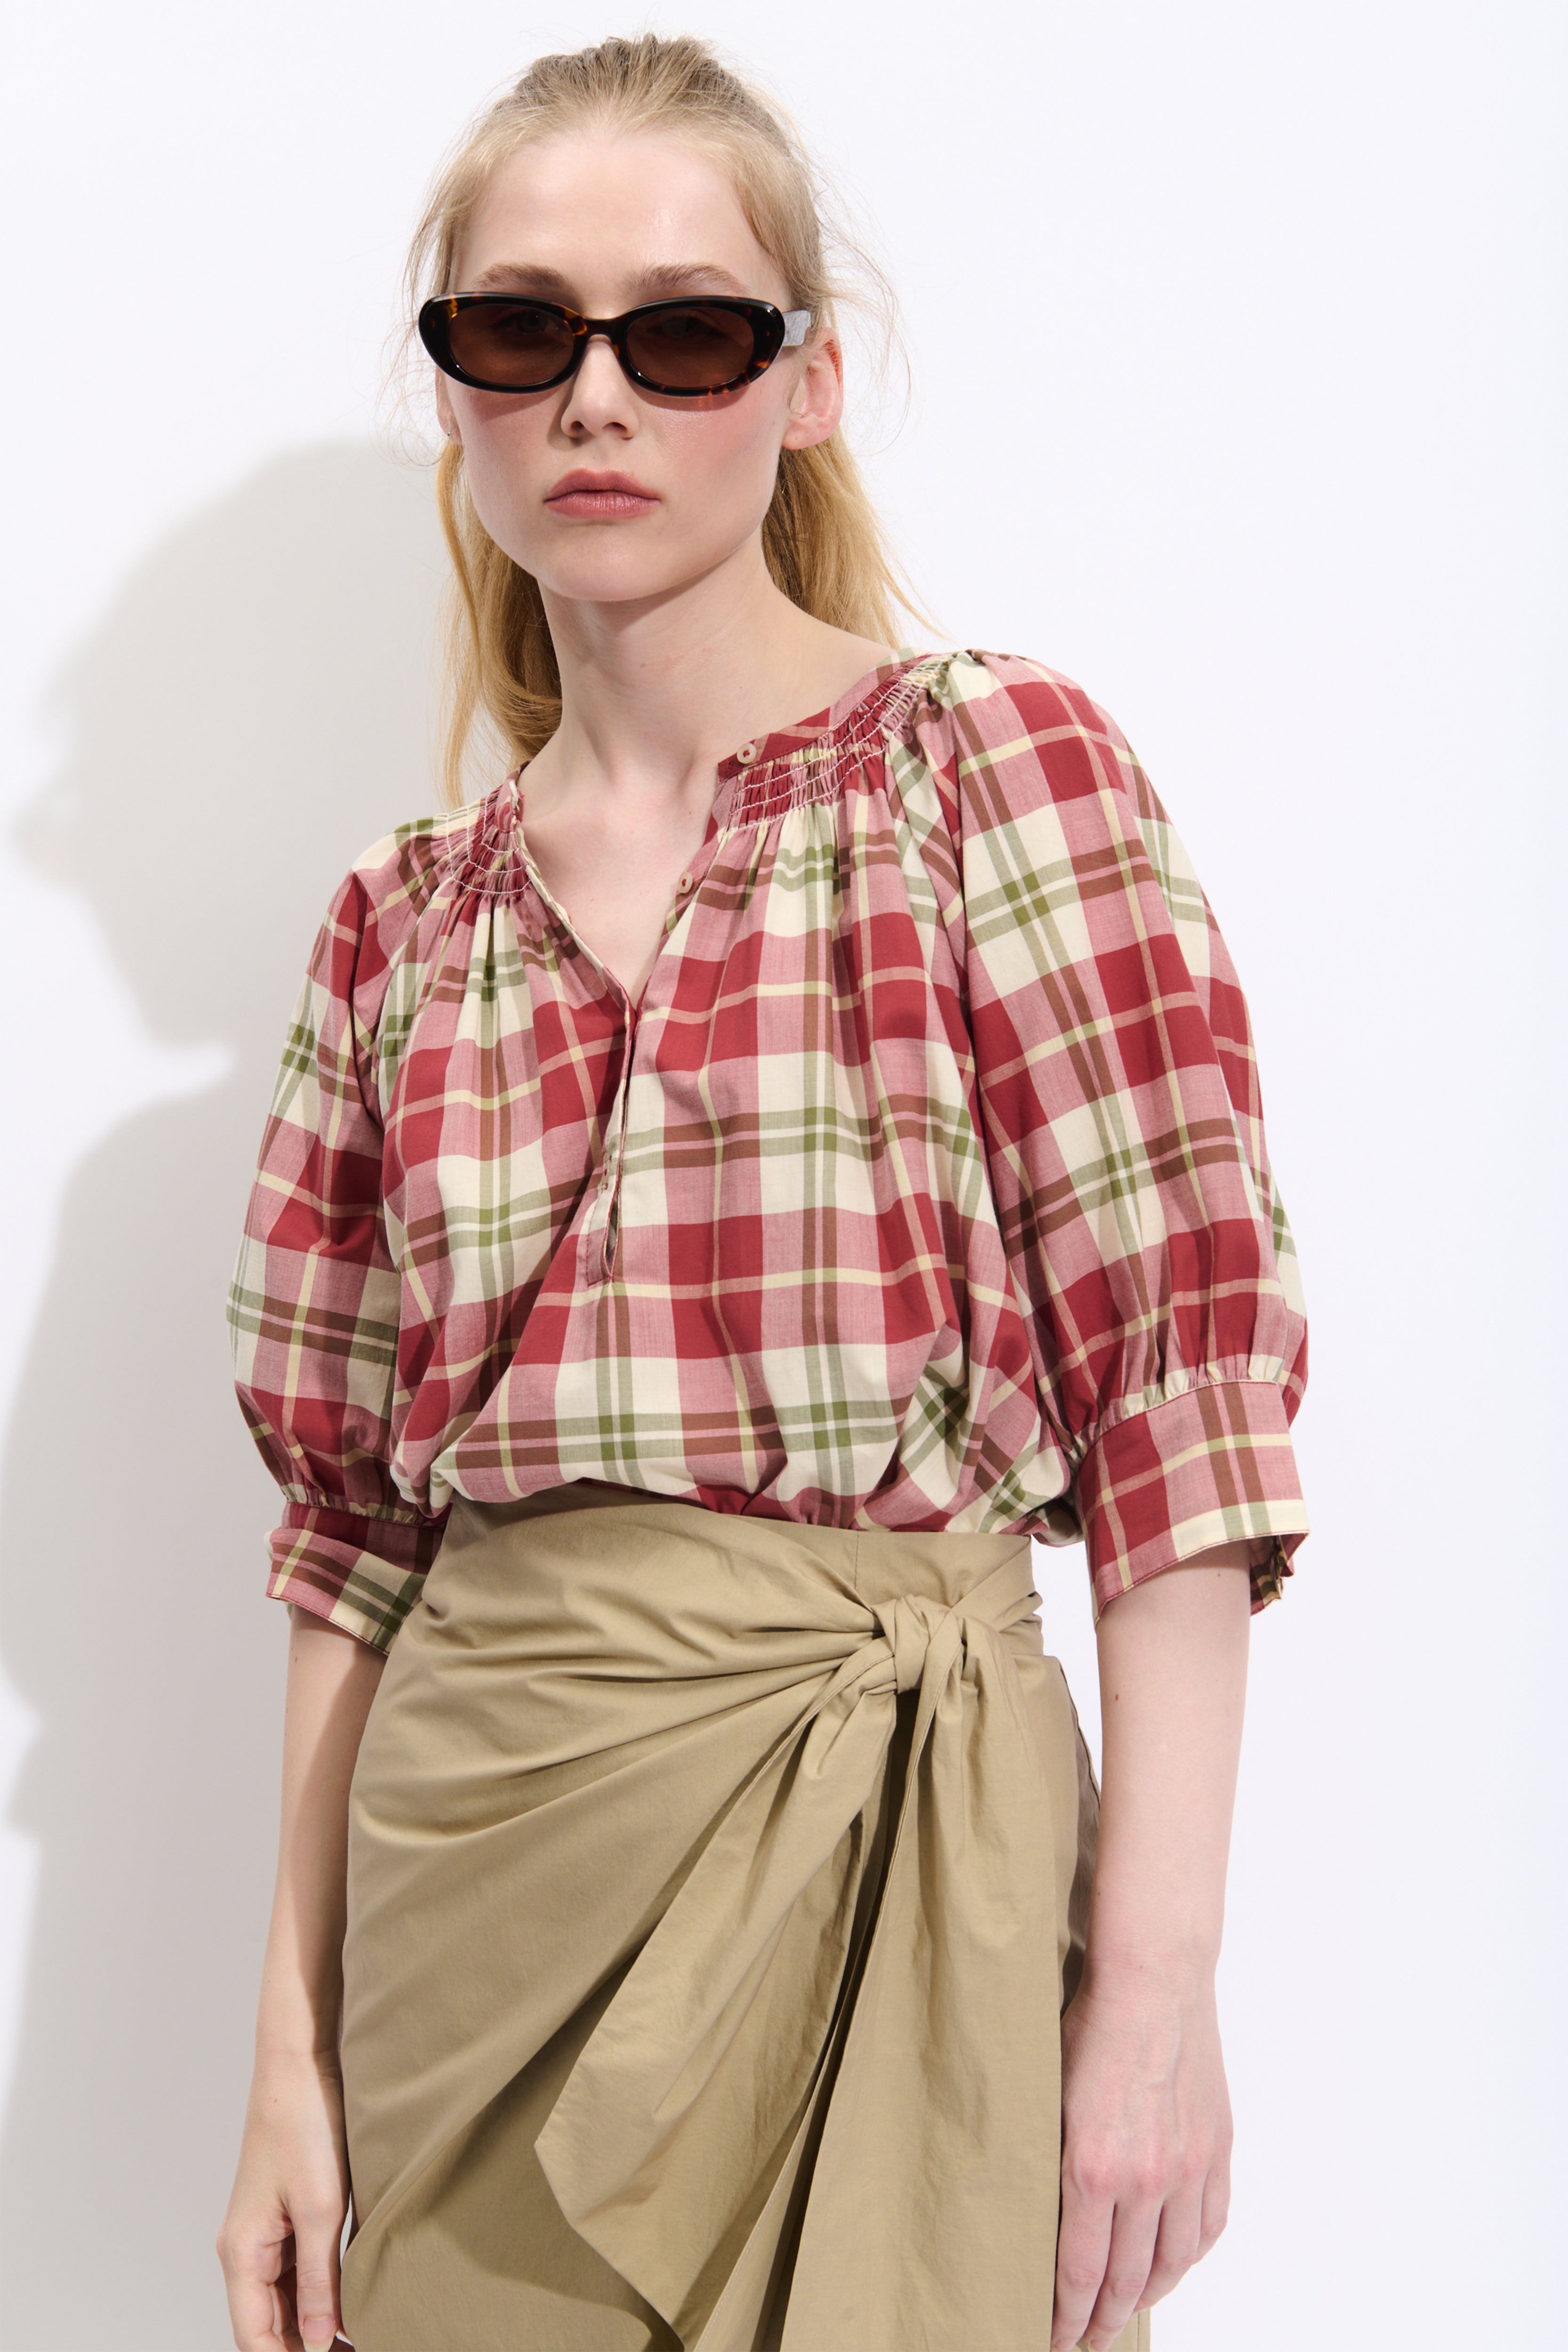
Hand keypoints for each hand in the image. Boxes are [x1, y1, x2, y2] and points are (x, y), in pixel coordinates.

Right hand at [216, 2047, 351, 2350]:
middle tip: (361, 2349)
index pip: (254, 2340)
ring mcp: (263, 2233)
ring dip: (317, 2323)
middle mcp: (245, 2250)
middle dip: (306, 2347)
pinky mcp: (285, 2216)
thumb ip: (320, 2279)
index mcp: (241, 2253)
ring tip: (363, 2335)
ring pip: (285, 2301)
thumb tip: (318, 2342)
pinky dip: (322, 2292)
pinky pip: (297, 2271)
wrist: (300, 2063)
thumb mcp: (320, 2208)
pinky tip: (354, 2302)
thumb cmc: (304, 2124)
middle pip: (269, 2325)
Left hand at [1050, 1968, 1232, 2350]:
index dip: (1065, 2318)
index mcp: (1093, 2168)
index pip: (1078, 2274)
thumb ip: (1049, 2160)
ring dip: (1145, 2297)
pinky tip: (1171, 2265)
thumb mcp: (1047, 2096)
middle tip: (1083, 2339)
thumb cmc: (1091, 2025)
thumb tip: (1036, 2215)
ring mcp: (1188, 2168)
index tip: (1052, 2338)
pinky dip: (1189, 2257)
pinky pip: (1208, 2227)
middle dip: (1100, 2320)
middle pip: (1125, 2281)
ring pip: (1171, 2264)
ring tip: (1123, 2312)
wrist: (1153, 1980)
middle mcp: (1145, 2179)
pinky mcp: (1217, 2151)